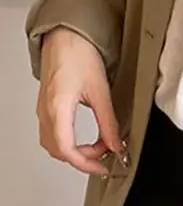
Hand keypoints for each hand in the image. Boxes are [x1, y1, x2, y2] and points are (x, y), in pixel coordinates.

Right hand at [37, 28, 122, 176]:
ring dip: (76, 151)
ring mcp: (43, 110)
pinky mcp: (47, 107)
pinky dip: (70, 142)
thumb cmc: (79, 55)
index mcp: (57, 108)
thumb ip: (109, 122)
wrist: (66, 37)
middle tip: (106, 155)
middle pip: (58, 151)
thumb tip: (117, 144)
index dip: (85, 163)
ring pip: (54, 145)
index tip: (102, 167)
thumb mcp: (101, 91)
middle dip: (83, 158)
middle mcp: (46, 112)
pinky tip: (88, 138)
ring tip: (100, 146)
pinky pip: (54, 134)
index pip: (66, 148)